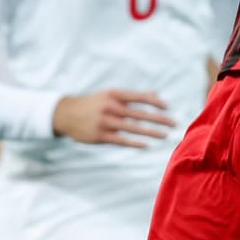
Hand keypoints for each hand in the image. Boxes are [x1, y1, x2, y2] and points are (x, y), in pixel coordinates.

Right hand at [51, 89, 176, 147]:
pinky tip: (146, 145)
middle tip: (174, 123)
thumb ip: (134, 97)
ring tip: (165, 136)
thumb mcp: (112, 95)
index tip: (168, 107)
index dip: (155, 102)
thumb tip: (157, 95)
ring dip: (150, 132)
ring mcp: (104, 122)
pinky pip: (120, 140)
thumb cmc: (94, 103)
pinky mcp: (99, 136)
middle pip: (139, 113)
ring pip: (132, 128)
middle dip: (158, 119)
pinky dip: (134, 143)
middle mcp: (110, 107)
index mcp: (114, 94)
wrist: (65, 114)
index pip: (139, 97)